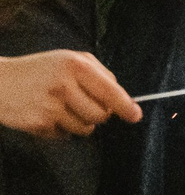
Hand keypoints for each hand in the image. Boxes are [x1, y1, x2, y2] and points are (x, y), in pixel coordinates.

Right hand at [0, 50, 138, 136]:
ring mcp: (50, 106)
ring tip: (62, 108)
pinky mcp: (39, 124)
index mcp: (75, 66)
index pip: (110, 91)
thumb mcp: (67, 59)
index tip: (135, 115)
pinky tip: (46, 114)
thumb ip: (97, 72)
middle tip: (82, 104)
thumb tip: (121, 95)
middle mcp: (63, 85)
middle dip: (98, 114)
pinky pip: (65, 135)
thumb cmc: (38, 70)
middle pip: (101, 115)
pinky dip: (61, 129)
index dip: (126, 106)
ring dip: (80, 123)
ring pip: (85, 128)